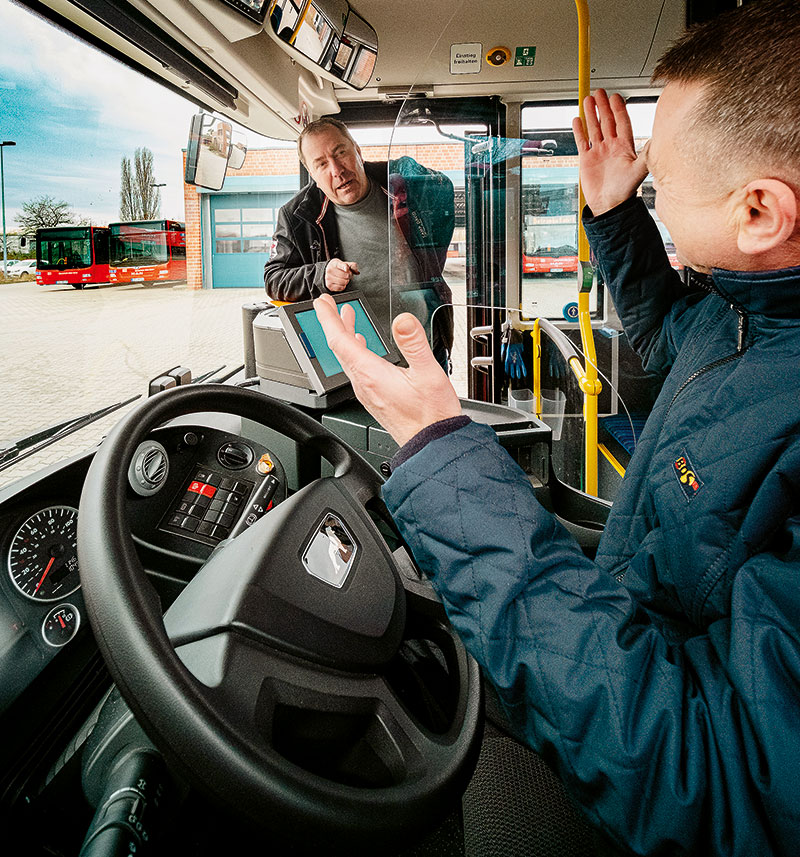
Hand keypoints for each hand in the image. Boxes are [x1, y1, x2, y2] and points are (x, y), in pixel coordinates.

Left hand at [313, 294, 461, 446]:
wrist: (431, 444)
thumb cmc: (431, 415)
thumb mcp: (428, 374)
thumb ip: (414, 344)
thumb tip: (402, 320)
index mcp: (371, 374)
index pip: (339, 340)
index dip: (328, 318)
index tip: (320, 302)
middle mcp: (364, 384)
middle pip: (339, 349)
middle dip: (333, 323)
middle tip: (327, 305)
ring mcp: (367, 393)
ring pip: (348, 359)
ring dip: (345, 337)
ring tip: (346, 320)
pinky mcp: (375, 399)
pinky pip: (356, 370)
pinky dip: (355, 352)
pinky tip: (363, 349)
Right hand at [325, 258, 359, 292]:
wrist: (330, 271)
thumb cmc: (339, 267)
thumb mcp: (346, 264)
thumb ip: (353, 266)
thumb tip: (357, 272)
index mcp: (334, 264)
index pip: (341, 265)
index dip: (345, 268)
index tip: (347, 269)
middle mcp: (330, 271)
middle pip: (345, 275)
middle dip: (349, 276)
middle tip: (348, 275)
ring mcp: (328, 278)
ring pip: (343, 282)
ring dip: (346, 281)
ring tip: (345, 279)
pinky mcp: (329, 285)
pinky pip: (341, 288)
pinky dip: (343, 286)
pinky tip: (342, 283)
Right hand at [572, 89, 648, 215]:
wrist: (609, 206)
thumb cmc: (625, 191)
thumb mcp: (639, 171)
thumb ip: (647, 155)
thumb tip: (659, 141)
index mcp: (625, 147)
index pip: (622, 122)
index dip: (618, 109)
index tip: (615, 96)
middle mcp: (612, 146)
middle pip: (607, 121)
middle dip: (603, 106)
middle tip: (599, 92)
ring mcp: (599, 152)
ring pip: (594, 128)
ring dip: (591, 114)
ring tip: (587, 100)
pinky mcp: (587, 160)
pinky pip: (582, 142)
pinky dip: (579, 131)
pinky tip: (577, 120)